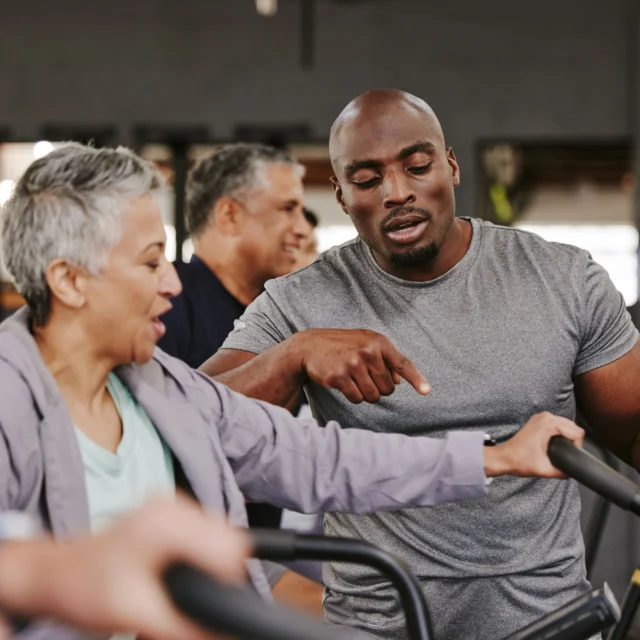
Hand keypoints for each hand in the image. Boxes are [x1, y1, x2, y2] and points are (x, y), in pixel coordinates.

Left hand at [0, 496, 249, 639]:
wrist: (52, 574)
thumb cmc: (83, 589)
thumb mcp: (136, 614)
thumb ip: (184, 626)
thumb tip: (221, 634)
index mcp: (169, 523)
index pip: (231, 548)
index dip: (227, 581)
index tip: (205, 600)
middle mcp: (173, 504)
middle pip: (228, 540)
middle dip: (216, 572)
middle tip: (184, 596)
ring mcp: (170, 503)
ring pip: (218, 534)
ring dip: (207, 563)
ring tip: (175, 584)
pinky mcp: (167, 510)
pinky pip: (202, 531)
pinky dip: (196, 553)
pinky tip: (172, 570)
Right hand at [294, 328, 430, 402]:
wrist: (310, 346)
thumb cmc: (342, 345)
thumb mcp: (365, 343)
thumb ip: (385, 359)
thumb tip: (399, 381)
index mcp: (378, 341)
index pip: (402, 363)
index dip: (416, 379)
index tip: (427, 392)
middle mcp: (368, 351)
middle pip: (388, 388)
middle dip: (379, 389)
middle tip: (365, 378)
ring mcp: (353, 363)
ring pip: (373, 396)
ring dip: (366, 394)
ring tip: (354, 380)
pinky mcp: (339, 376)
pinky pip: (356, 399)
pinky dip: (353, 397)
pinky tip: (344, 384)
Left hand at [484, 412, 584, 477]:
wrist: (504, 458)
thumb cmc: (519, 460)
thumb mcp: (545, 469)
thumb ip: (564, 472)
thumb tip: (574, 472)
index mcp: (548, 423)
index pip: (577, 432)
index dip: (577, 446)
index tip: (570, 454)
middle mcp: (545, 417)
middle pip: (573, 426)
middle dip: (573, 440)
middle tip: (565, 453)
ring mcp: (541, 417)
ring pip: (566, 425)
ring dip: (567, 437)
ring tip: (560, 450)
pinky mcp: (538, 421)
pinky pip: (557, 425)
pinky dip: (560, 434)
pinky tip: (555, 444)